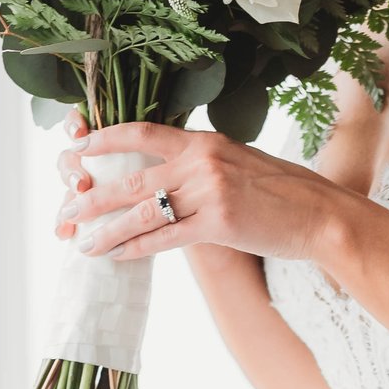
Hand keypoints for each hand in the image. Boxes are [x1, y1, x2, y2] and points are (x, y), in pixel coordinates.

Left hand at [54, 118, 349, 264]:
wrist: (323, 214)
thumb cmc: (285, 193)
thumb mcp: (241, 164)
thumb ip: (203, 166)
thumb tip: (170, 181)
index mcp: (205, 140)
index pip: (142, 133)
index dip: (104, 140)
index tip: (76, 150)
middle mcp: (202, 160)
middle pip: (131, 178)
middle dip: (91, 197)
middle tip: (64, 211)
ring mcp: (210, 191)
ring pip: (142, 212)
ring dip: (106, 230)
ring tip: (81, 242)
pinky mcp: (219, 224)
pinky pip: (165, 238)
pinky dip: (136, 248)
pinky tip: (116, 256)